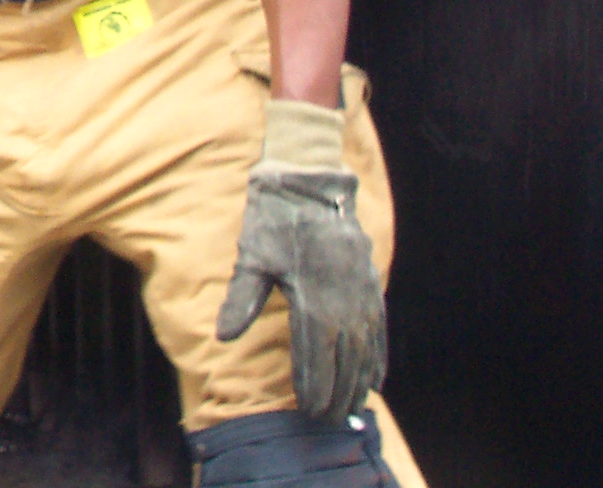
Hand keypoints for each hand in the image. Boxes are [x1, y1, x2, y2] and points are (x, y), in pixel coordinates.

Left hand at [214, 101, 385, 423]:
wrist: (310, 181)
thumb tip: (223, 336)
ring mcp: (362, 292)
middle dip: (337, 392)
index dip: (313, 386)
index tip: (310, 411)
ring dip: (359, 381)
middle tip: (330, 421)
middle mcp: (343, 300)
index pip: (316, 354)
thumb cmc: (274, 218)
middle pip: (344, 359)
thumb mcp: (252, 255)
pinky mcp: (370, 283)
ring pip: (365, 348)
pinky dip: (378, 356)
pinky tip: (375, 377)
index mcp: (312, 296)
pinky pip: (379, 328)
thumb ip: (242, 298)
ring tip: (352, 409)